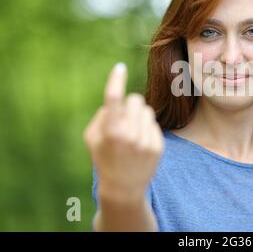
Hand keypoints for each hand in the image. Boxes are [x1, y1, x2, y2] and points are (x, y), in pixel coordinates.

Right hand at [84, 63, 163, 204]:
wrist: (124, 187)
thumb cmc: (104, 158)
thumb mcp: (92, 139)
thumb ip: (102, 115)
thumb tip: (118, 99)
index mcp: (111, 131)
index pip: (114, 98)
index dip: (116, 80)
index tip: (119, 68)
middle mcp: (130, 134)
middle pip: (136, 99)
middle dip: (129, 104)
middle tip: (124, 118)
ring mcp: (146, 140)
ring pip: (146, 110)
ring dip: (139, 116)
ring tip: (131, 133)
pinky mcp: (158, 145)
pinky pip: (153, 123)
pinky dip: (146, 128)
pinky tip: (140, 143)